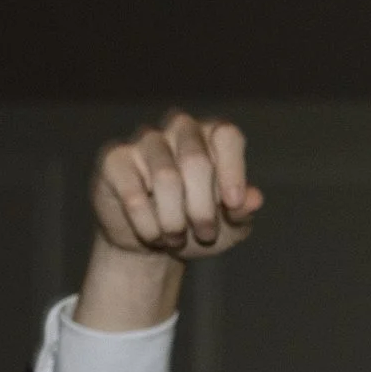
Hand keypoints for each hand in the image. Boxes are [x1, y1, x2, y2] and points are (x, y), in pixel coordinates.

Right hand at [82, 112, 262, 331]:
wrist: (154, 242)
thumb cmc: (197, 226)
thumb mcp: (229, 227)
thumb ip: (243, 212)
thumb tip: (255, 198)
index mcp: (213, 137)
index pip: (227, 136)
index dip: (232, 171)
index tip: (232, 206)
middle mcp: (180, 129)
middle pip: (196, 160)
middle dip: (203, 209)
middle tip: (205, 235)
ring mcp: (145, 141)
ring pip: (166, 178)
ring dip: (175, 222)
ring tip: (176, 240)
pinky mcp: (115, 160)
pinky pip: (134, 196)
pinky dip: (148, 226)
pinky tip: (153, 236)